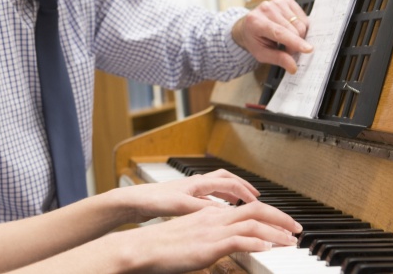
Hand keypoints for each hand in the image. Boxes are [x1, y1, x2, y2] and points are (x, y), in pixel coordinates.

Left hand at [117, 169, 260, 223]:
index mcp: (198, 183)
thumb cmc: (154, 200)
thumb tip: (224, 212)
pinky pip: (207, 197)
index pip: (230, 183)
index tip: (258, 201)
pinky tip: (217, 212)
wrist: (134, 201)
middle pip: (225, 180)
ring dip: (230, 193)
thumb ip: (203, 209)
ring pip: (216, 188)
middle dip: (242, 187)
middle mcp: (196, 184)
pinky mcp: (183, 198)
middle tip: (255, 196)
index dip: (246, 192)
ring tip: (240, 203)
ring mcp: (189, 190)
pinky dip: (217, 202)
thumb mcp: (181, 206)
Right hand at [120, 201, 301, 272]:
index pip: (247, 208)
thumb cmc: (162, 247)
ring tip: (291, 241)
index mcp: (210, 215)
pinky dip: (257, 242)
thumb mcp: (191, 239)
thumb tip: (223, 246)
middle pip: (256, 210)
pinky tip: (268, 247)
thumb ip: (209, 238)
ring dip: (277, 231)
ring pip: (253, 223)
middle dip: (281, 218)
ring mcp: (212, 230)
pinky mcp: (208, 245)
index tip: (284, 223)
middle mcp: (214, 218)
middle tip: (297, 229)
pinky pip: (239, 239)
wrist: (142, 248)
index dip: (269, 214)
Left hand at [231, 0, 311, 73]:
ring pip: (300, 23)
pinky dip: (301, 27)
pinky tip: (290, 29)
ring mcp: (277, 2)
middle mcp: (266, 9)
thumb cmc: (254, 40)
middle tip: (287, 50)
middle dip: (295, 44)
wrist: (248, 26)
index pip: (279, 32)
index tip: (308, 49)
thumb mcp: (262, 54)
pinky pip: (303, 17)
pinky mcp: (286, 0)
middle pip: (293, 29)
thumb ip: (278, 59)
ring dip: (298, 36)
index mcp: (256, 22)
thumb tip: (293, 67)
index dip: (295, 42)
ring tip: (286, 39)